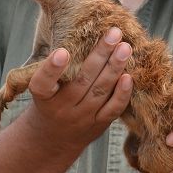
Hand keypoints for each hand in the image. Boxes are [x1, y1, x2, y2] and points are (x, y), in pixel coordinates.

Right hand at [26, 27, 132, 151]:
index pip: (43, 83)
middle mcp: (62, 108)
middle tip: (114, 33)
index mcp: (44, 97)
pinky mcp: (98, 125)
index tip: (63, 51)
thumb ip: (55, 71)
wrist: (55, 139)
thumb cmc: (50, 104)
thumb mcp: (44, 90)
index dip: (52, 68)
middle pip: (82, 81)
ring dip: (114, 68)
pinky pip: (113, 109)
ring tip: (125, 48)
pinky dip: (122, 94)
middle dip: (100, 55)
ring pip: (100, 92)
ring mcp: (82, 118)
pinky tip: (129, 77)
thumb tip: (81, 38)